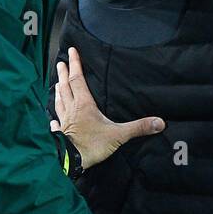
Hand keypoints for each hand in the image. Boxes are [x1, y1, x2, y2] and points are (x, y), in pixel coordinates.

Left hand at [52, 47, 163, 167]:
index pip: (77, 80)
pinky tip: (53, 118)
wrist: (72, 162)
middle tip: (61, 62)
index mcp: (84, 104)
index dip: (75, 64)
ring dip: (58, 90)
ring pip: (59, 101)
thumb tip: (159, 122)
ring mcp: (64, 121)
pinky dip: (54, 117)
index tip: (71, 51)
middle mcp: (72, 109)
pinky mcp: (60, 133)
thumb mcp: (119, 134)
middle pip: (65, 87)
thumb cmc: (93, 145)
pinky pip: (55, 122)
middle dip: (63, 73)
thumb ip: (138, 127)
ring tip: (57, 83)